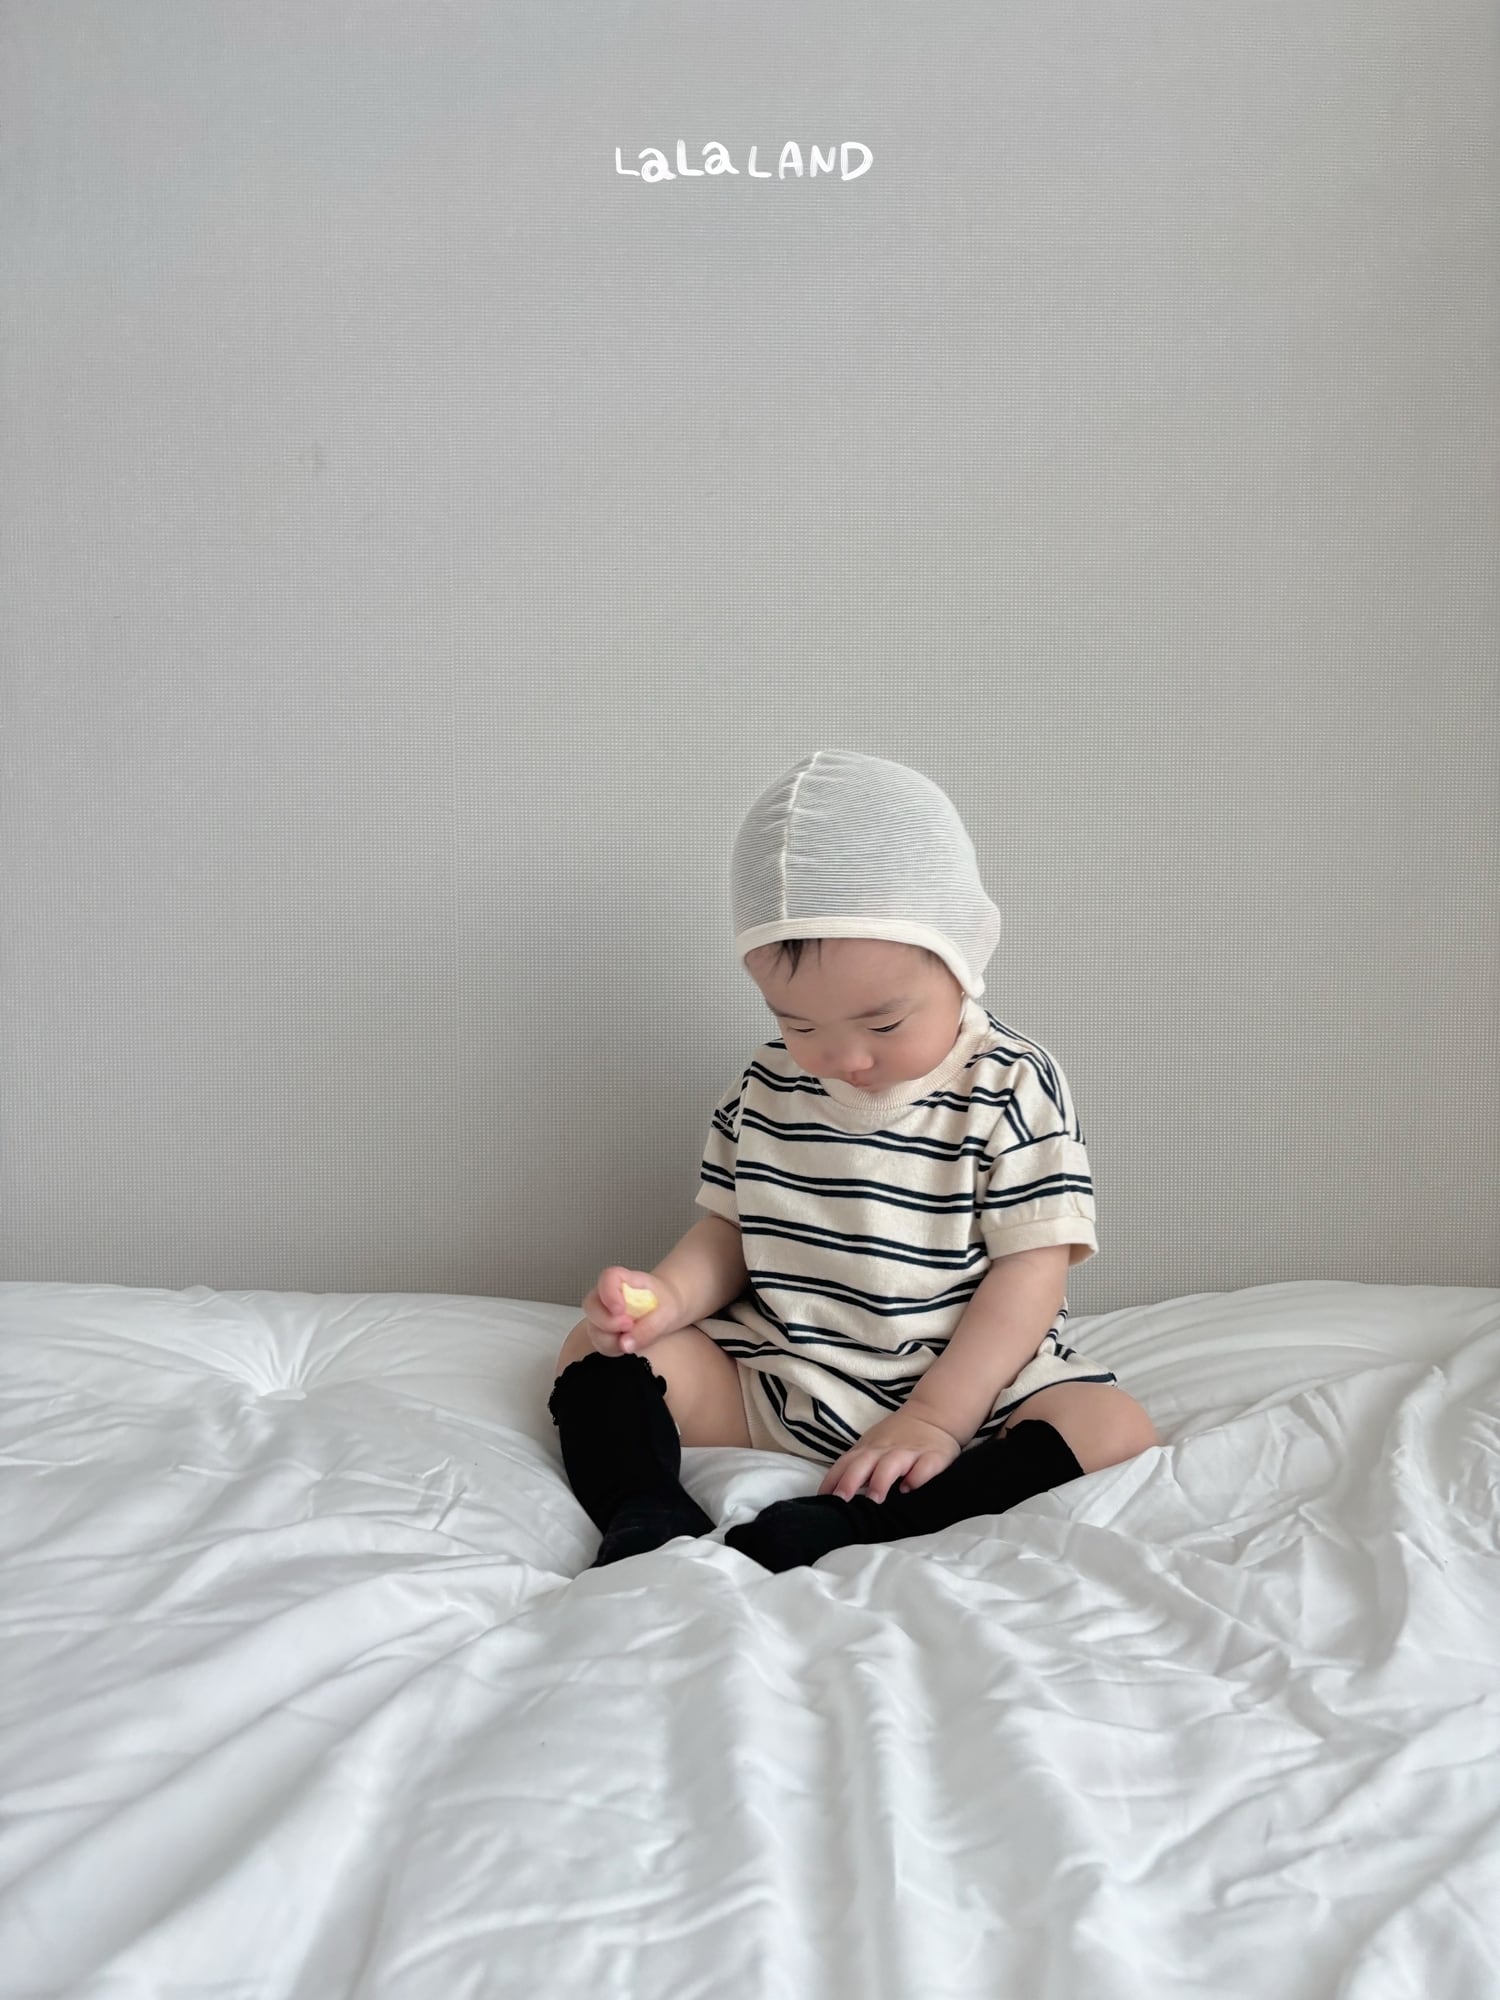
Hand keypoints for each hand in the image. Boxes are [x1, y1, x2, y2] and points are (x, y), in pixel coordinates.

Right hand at [580, 1267, 686, 1356]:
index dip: (610, 1294)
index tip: (620, 1310)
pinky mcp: (602, 1331)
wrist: (665, 1310)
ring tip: (633, 1340)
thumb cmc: (666, 1303)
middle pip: (591, 1305)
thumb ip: (649, 1327)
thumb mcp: (667, 1313)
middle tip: (629, 1327)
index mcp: (622, 1279)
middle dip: (607, 1322)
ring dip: (609, 1339)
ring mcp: (601, 1314)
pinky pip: (599, 1343)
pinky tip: (629, 1346)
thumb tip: (625, 1345)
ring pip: (592, 1328)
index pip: (607, 1279)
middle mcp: (605, 1294)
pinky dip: (612, 1348)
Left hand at [818, 1409, 961, 1502]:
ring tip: (875, 1499)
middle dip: (850, 1480)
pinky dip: (916, 1477)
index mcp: (868, 1449)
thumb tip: (836, 1493)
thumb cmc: (896, 1437)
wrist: (933, 1414)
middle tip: (842, 1501)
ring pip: (891, 1464)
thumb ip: (857, 1466)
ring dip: (881, 1480)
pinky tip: (909, 1487)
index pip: (845, 1464)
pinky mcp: (933, 1457)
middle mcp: (885, 1450)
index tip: (821, 1500)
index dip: (832, 1480)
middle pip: (863, 1463)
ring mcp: (909, 1453)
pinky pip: (924, 1467)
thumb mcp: (873, 1447)